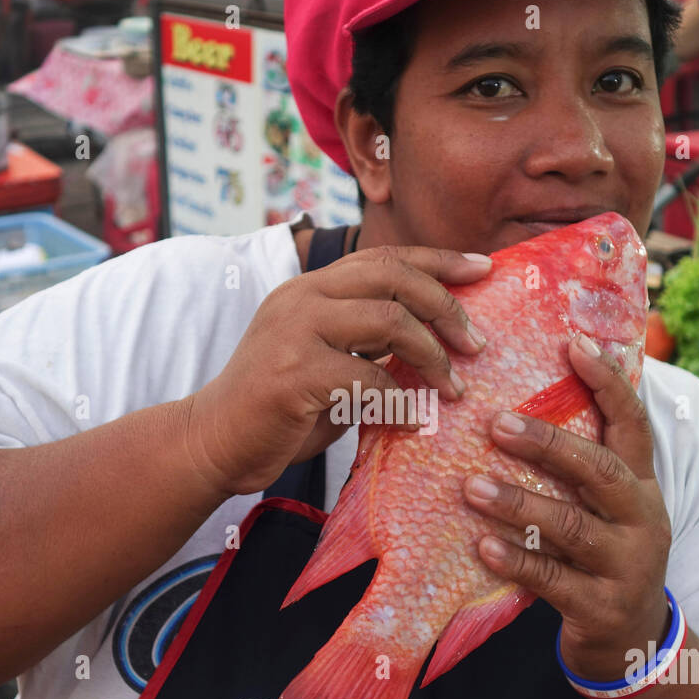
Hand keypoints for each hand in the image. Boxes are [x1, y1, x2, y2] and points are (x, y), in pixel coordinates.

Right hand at [187, 246, 490, 494]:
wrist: (214, 442)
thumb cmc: (279, 409)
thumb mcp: (327, 360)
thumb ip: (368, 343)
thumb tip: (437, 338)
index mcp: (310, 288)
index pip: (383, 256)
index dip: (438, 258)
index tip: (484, 268)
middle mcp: (301, 297)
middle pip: (394, 277)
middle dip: (446, 307)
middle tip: (477, 344)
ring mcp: (294, 332)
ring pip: (389, 321)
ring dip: (433, 356)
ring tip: (454, 388)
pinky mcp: (293, 375)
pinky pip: (370, 380)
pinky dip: (404, 403)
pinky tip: (416, 422)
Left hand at [461, 333, 672, 683]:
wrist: (634, 643)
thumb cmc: (605, 557)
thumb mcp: (609, 509)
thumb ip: (580, 465)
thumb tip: (522, 399)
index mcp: (642, 485)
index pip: (632, 423)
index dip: (608, 381)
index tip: (574, 342)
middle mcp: (642, 519)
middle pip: (601, 470)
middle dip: (548, 443)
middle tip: (495, 422)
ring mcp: (626, 565)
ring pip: (573, 527)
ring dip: (519, 504)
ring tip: (471, 487)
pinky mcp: (602, 607)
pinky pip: (554, 580)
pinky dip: (518, 561)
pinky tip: (481, 545)